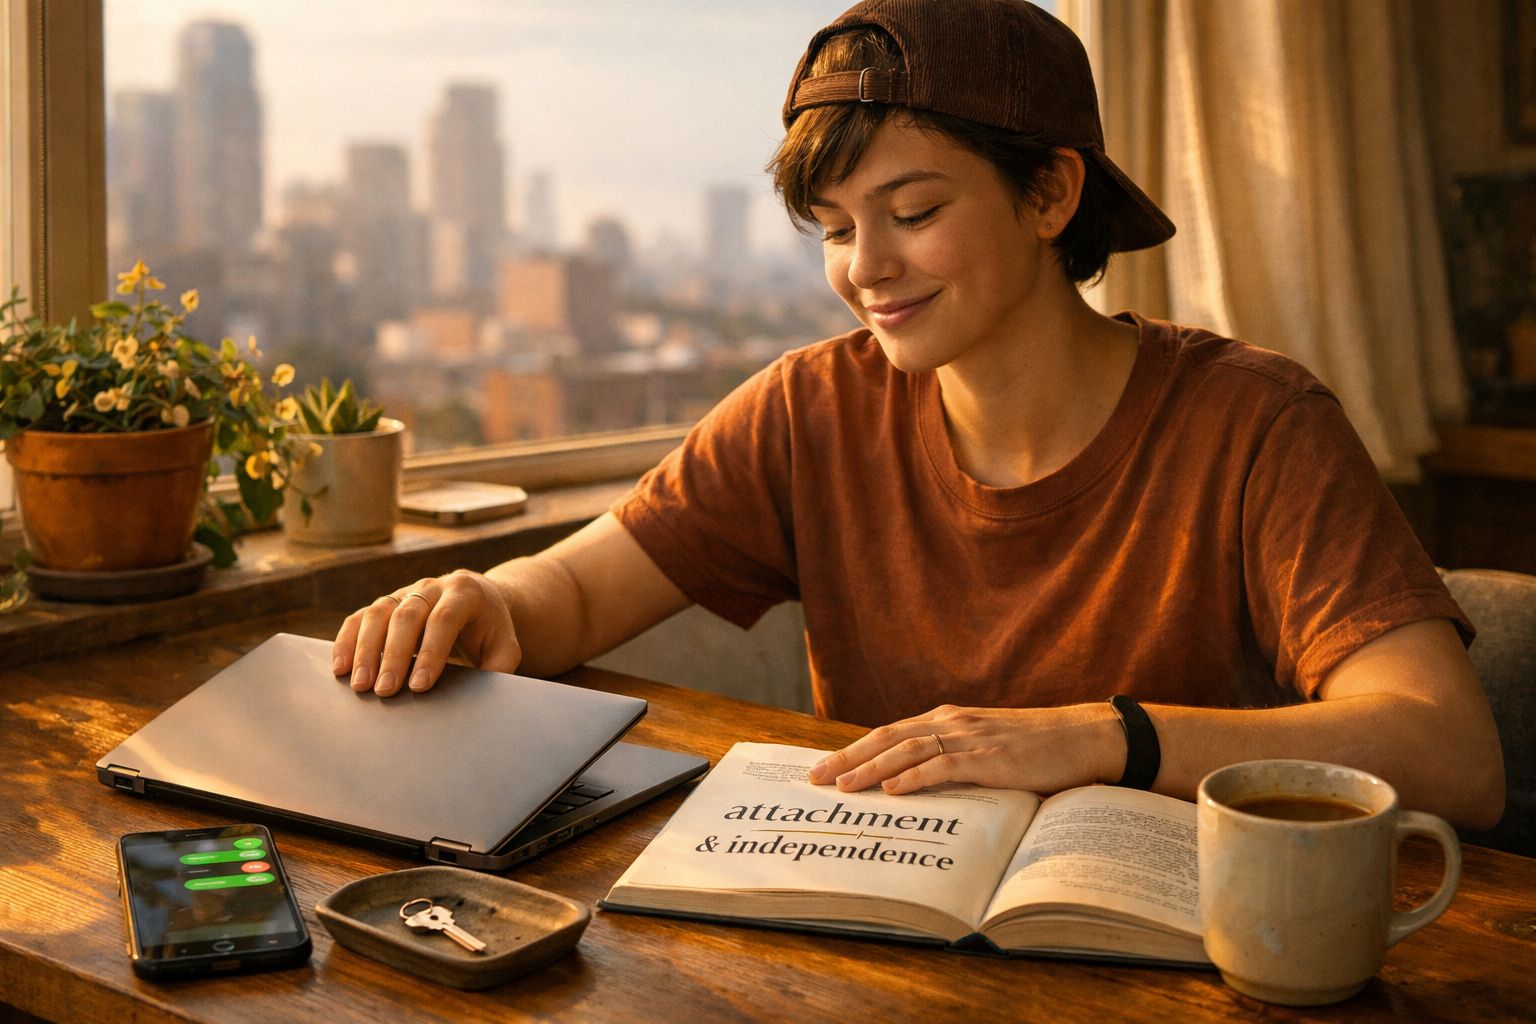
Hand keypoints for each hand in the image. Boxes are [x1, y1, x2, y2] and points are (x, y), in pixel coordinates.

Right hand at [332, 569, 520, 695]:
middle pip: (407, 616)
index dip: (431, 653)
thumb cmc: (491, 629)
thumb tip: (485, 694)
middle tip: (383, 691)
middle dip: (394, 655)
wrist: (479, 599)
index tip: (419, 687)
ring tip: (359, 684)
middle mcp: (432, 586)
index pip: (444, 620)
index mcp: (465, 592)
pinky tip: (340, 668)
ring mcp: (406, 591)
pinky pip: (361, 617)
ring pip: (379, 613)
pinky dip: (347, 640)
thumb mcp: (505, 645)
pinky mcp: (386, 602)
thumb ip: (499, 667)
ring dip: (365, 650)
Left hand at [807, 703, 1123, 795]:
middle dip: (848, 757)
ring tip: (843, 786)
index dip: (854, 749)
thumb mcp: (985, 746)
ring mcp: (970, 737)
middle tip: (815, 778)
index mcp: (947, 719)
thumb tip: (915, 782)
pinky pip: (943, 765)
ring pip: (907, 750)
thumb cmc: (1037, 747)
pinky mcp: (990, 757)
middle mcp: (951, 722)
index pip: (888, 733)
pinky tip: (892, 789)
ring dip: (871, 768)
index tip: (824, 767)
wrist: (1084, 736)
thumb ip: (952, 756)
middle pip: (886, 737)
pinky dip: (914, 776)